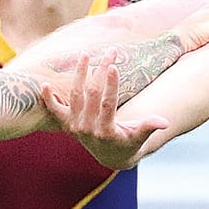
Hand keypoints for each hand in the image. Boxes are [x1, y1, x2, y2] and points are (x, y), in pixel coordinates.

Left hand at [39, 54, 167, 169]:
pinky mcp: (67, 124)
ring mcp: (75, 126)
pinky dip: (48, 99)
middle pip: (92, 94)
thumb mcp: (139, 137)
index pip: (108, 104)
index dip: (110, 85)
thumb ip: (148, 127)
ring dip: (79, 74)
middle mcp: (88, 128)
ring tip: (85, 55)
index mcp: (107, 131)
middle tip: (110, 52)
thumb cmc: (128, 142)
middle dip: (100, 71)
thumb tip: (165, 123)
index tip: (113, 66)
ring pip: (76, 95)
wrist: (110, 156)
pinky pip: (55, 111)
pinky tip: (43, 85)